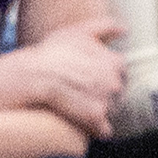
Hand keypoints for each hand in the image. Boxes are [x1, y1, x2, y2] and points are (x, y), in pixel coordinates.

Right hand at [12, 16, 125, 138]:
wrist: (31, 75)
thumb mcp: (78, 32)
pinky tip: (84, 126)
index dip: (105, 77)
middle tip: (82, 94)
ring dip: (100, 113)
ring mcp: (108, 101)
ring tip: (78, 107)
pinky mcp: (95, 118)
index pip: (121, 74)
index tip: (90, 79)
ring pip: (112, 112)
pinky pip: (104, 130)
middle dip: (104, 95)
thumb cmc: (52, 52)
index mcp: (116, 62)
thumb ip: (105, 27)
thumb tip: (126, 30)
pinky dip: (96, 130)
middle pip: (118, 94)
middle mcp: (116, 81)